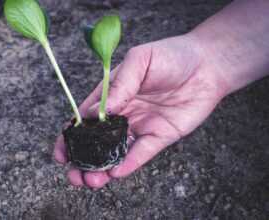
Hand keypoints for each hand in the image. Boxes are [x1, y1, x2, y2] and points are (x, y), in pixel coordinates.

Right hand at [54, 34, 228, 187]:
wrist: (208, 64)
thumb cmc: (171, 55)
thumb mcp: (140, 60)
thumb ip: (119, 85)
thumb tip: (94, 112)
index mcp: (111, 95)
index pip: (85, 118)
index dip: (71, 136)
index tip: (61, 152)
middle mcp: (122, 114)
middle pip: (96, 141)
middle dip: (83, 160)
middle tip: (74, 175)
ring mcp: (140, 126)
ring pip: (116, 152)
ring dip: (102, 168)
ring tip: (92, 180)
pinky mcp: (159, 137)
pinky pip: (141, 153)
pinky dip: (129, 163)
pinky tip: (116, 172)